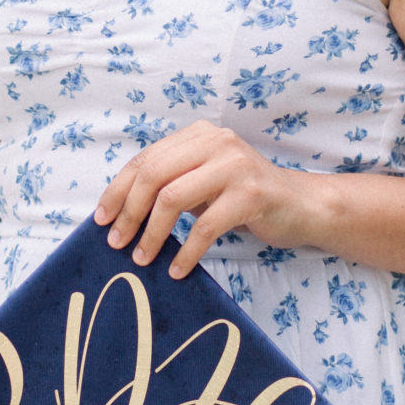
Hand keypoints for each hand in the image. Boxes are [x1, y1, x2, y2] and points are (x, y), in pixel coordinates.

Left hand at [93, 120, 315, 277]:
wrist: (302, 206)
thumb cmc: (245, 198)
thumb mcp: (205, 181)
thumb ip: (172, 182)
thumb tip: (121, 210)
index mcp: (199, 134)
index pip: (146, 159)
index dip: (118, 190)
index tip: (101, 219)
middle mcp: (215, 141)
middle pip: (153, 175)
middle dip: (129, 212)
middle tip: (116, 242)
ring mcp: (234, 165)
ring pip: (173, 198)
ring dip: (152, 234)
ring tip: (142, 258)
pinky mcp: (250, 194)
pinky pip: (205, 226)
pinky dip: (186, 252)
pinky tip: (177, 269)